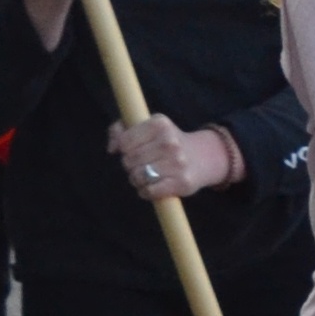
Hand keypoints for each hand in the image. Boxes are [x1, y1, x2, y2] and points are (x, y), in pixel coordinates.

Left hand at [108, 114, 233, 202]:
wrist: (203, 157)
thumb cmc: (166, 142)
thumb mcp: (147, 127)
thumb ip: (121, 130)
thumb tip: (112, 149)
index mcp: (160, 124)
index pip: (124, 141)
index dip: (123, 149)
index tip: (133, 149)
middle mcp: (170, 141)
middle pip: (129, 160)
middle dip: (130, 165)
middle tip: (141, 163)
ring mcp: (178, 163)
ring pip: (137, 177)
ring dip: (136, 179)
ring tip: (146, 175)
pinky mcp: (182, 183)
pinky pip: (149, 191)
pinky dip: (145, 191)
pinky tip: (152, 186)